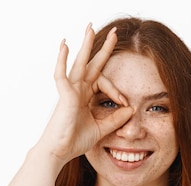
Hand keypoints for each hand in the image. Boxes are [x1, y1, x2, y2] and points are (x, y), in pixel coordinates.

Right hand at [37, 24, 133, 163]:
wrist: (59, 152)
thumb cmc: (74, 141)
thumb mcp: (102, 129)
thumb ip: (116, 119)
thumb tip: (131, 109)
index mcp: (85, 97)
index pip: (103, 83)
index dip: (116, 91)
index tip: (125, 103)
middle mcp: (77, 90)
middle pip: (92, 64)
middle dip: (103, 48)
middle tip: (115, 33)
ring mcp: (70, 91)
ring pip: (79, 63)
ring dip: (85, 45)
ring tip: (90, 28)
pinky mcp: (64, 96)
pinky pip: (61, 74)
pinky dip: (62, 59)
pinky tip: (65, 45)